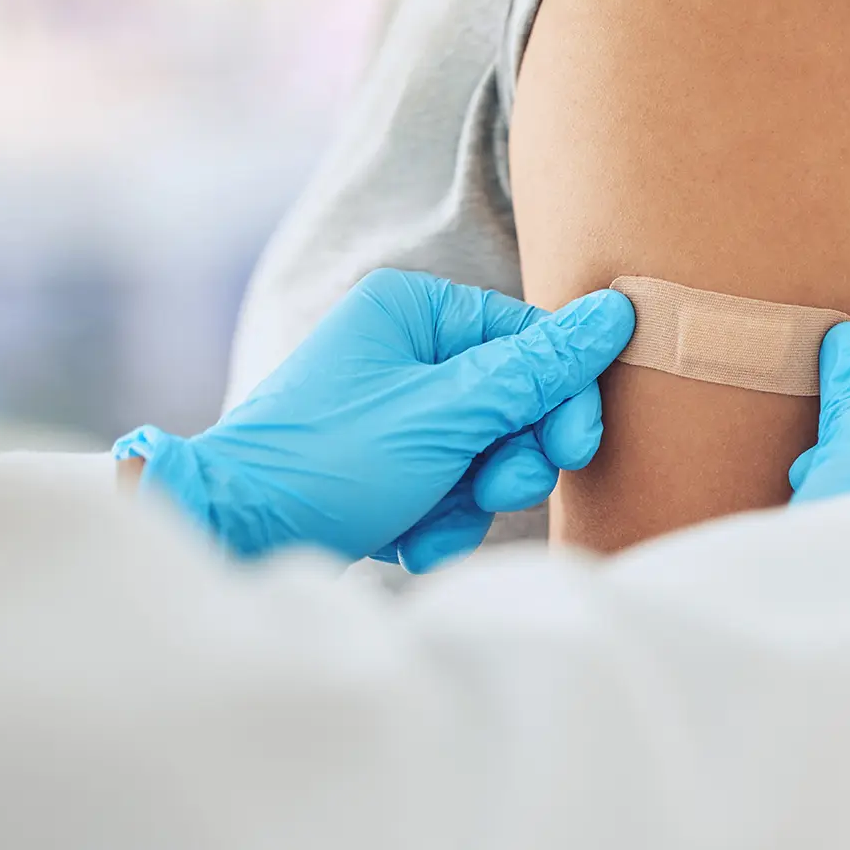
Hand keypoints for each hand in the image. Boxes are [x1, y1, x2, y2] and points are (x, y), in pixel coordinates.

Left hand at [114, 270, 634, 569]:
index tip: (575, 450)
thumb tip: (616, 312)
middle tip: (496, 488)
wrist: (233, 534)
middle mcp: (401, 348)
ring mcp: (392, 408)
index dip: (562, 398)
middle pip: (512, 400)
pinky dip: (437, 519)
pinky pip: (448, 486)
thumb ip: (537, 371)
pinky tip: (405, 540)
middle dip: (509, 458)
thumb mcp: (447, 415)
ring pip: (485, 452)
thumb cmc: (329, 462)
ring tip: (430, 524)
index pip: (527, 340)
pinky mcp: (383, 463)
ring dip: (470, 499)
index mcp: (412, 310)